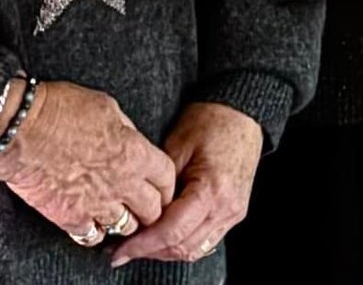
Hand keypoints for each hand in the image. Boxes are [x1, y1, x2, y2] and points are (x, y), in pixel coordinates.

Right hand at [0, 80, 175, 246]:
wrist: (22, 130)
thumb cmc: (62, 110)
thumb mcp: (108, 107)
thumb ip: (128, 131)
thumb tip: (134, 142)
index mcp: (134, 153)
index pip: (167, 177)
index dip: (167, 183)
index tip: (163, 185)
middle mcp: (121, 183)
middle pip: (153, 210)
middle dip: (154, 208)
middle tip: (148, 205)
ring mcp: (96, 204)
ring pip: (126, 227)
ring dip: (127, 221)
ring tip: (122, 213)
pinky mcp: (70, 218)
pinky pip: (93, 237)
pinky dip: (96, 232)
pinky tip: (94, 221)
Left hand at [110, 103, 263, 267]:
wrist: (243, 111)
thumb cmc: (210, 119)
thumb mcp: (177, 144)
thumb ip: (160, 184)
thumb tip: (141, 212)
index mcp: (212, 190)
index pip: (172, 231)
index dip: (143, 244)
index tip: (119, 250)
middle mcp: (226, 208)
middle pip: (182, 247)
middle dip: (150, 251)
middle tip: (123, 249)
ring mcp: (233, 212)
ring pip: (194, 249)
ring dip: (166, 251)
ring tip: (141, 244)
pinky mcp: (234, 211)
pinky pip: (205, 240)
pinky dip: (183, 243)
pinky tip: (165, 236)